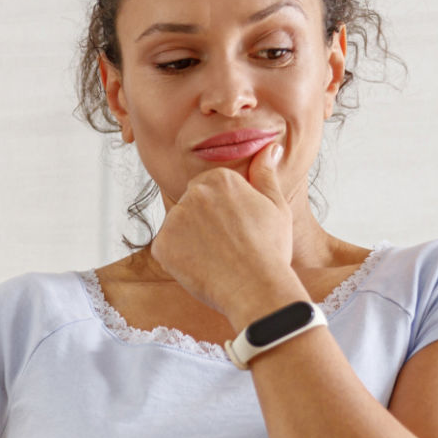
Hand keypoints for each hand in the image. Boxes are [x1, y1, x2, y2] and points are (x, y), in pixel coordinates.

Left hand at [149, 143, 304, 320]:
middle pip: (191, 208)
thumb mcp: (276, 206)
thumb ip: (266, 174)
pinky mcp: (161, 245)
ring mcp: (175, 218)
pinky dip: (179, 262)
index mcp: (219, 178)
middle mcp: (193, 192)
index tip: (238, 231)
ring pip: (179, 230)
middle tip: (228, 247)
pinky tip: (203, 269)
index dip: (224, 215)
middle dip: (204, 225)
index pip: (210, 191)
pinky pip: (167, 251)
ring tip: (217, 260)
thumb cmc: (271, 250)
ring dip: (191, 243)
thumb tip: (270, 148)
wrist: (257, 288)